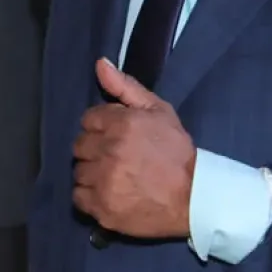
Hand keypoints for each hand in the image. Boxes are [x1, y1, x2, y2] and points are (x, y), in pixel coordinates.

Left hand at [73, 59, 195, 239]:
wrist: (193, 198)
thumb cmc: (177, 152)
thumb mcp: (159, 111)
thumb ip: (126, 86)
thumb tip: (99, 64)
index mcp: (121, 124)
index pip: (88, 119)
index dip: (101, 127)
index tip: (116, 136)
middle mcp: (108, 151)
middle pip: (79, 145)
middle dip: (95, 149)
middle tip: (115, 157)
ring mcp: (103, 181)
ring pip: (78, 171)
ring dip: (91, 172)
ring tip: (113, 176)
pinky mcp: (102, 207)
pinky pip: (78, 197)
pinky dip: (89, 196)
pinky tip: (107, 193)